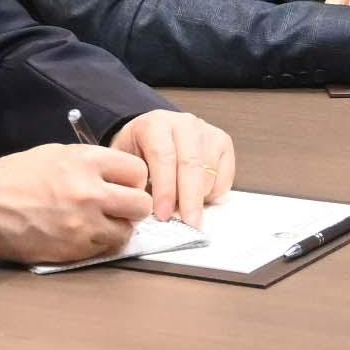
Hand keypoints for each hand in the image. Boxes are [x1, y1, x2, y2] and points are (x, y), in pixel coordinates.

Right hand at [0, 144, 150, 263]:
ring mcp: (84, 224)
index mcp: (85, 161)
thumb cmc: (14, 178)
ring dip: (117, 227)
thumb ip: (90, 163)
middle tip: (118, 206)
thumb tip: (118, 175)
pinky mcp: (75, 249)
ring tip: (98, 221)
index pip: (137, 171)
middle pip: (141, 204)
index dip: (133, 179)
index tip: (124, 184)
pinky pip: (106, 248)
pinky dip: (100, 242)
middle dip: (133, 206)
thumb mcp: (54, 154)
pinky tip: (82, 233)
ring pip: (127, 231)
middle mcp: (89, 192)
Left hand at [108, 108, 236, 220]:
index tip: (164, 215)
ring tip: (184, 213)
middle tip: (187, 225)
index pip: (163, 157)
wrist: (154, 133)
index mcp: (155, 124)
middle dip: (189, 200)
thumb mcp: (124, 162)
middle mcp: (184, 123)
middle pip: (191, 165)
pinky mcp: (222, 142)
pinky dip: (213, 194)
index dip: (165, 189)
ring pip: (209, 173)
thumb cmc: (137, 151)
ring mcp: (206, 131)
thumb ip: (132, 183)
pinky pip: (224, 177)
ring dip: (199, 199)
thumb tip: (142, 212)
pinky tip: (197, 199)